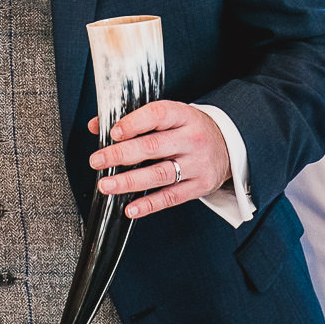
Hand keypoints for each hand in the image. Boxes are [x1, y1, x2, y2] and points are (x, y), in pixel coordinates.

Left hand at [88, 101, 230, 218]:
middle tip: (97, 161)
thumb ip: (133, 119)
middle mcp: (192, 139)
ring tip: (106, 185)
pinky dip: (149, 205)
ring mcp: (197, 164)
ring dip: (129, 181)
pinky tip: (130, 208)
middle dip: (121, 155)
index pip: (158, 115)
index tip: (112, 132)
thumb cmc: (189, 129)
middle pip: (153, 147)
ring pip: (159, 174)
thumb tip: (95, 125)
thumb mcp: (170, 117)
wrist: (229, 146)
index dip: (134, 123)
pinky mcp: (199, 186)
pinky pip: (171, 197)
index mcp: (183, 115)